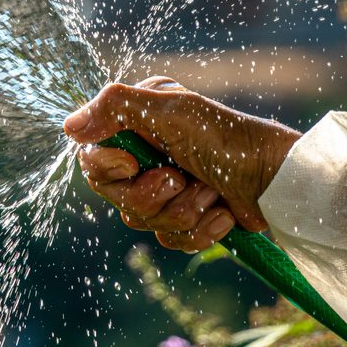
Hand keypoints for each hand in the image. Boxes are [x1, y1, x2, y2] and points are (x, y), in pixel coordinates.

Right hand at [64, 77, 300, 251]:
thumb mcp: (169, 110)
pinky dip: (199, 229)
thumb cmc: (226, 138)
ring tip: (209, 192)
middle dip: (151, 195)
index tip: (136, 162)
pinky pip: (170, 239)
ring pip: (142, 221)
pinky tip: (221, 212)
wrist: (278, 182)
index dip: (108, 168)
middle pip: (115, 196)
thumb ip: (114, 107)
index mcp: (135, 126)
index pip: (91, 158)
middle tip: (179, 178)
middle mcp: (146, 156)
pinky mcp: (187, 217)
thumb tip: (68, 128)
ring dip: (181, 211)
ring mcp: (166, 188)